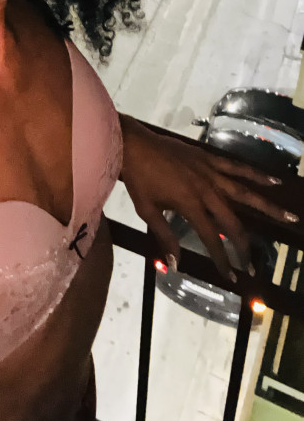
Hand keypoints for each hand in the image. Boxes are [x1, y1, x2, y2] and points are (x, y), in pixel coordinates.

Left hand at [118, 114, 298, 279]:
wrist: (133, 145)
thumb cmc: (138, 179)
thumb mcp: (147, 211)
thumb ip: (165, 236)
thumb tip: (176, 264)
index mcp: (191, 205)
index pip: (212, 238)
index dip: (222, 259)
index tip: (231, 275)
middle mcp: (206, 190)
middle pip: (233, 221)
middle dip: (244, 245)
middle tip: (252, 265)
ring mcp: (211, 172)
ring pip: (245, 192)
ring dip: (268, 206)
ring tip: (290, 216)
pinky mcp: (210, 158)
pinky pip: (237, 167)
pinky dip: (255, 173)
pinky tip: (273, 180)